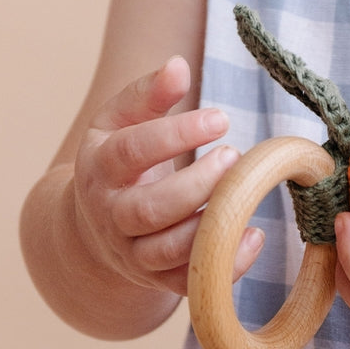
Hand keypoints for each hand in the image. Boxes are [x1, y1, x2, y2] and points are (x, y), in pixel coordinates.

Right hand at [71, 57, 263, 296]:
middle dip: (198, 185)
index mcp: (100, 168)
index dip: (176, 135)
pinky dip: (225, 265)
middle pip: (151, 209)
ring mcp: (132, 252)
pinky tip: (254, 235)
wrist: (95, 223)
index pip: (131, 152)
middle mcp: (111, 215)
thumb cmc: (120, 159)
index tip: (221, 118)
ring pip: (167, 251)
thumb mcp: (122, 120)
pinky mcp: (156, 279)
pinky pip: (188, 283)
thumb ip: (149, 93)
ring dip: (211, 224)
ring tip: (245, 192)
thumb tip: (177, 65)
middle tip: (234, 156)